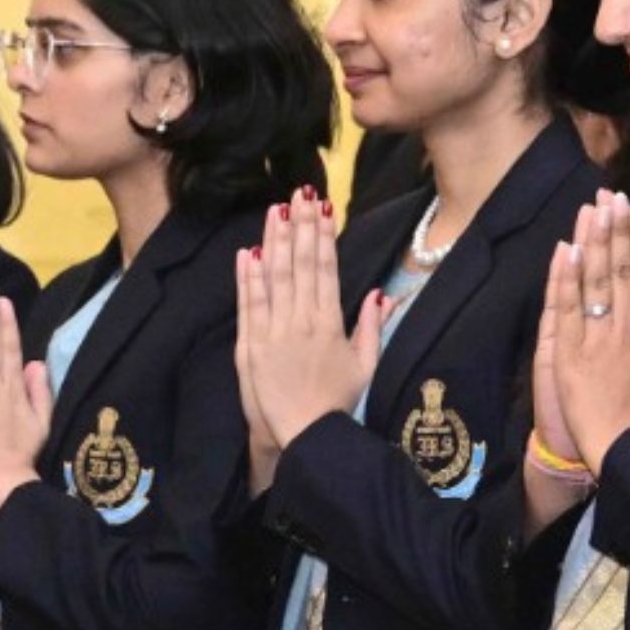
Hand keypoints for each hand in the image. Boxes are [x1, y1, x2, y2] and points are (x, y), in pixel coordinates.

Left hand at [238, 194, 376, 495]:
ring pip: (273, 277)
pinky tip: (247, 252)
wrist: (304, 436)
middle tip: (300, 193)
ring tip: (275, 210)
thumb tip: (382, 294)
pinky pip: (248, 304)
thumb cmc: (337, 402)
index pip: (326, 268)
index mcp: (331, 323)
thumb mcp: (365, 365)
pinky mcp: (250, 345)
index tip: (323, 206)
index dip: (323, 234)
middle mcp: (302, 322)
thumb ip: (373, 326)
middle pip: (300, 264)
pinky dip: (247, 277)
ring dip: (273, 241)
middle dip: (300, 225)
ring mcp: (273, 332)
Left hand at [544, 193, 629, 469]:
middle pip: (622, 269)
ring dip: (595, 241)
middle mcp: (627, 327)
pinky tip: (569, 248)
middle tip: (613, 194)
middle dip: (616, 229)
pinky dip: (568, 277)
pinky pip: (569, 307)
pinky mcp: (571, 351)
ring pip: (597, 280)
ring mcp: (599, 337)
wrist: (622, 444)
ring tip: (593, 208)